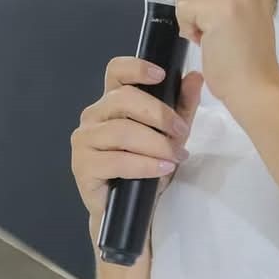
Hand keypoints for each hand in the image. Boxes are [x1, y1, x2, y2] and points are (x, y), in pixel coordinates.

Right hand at [70, 56, 205, 230]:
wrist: (131, 210)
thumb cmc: (147, 167)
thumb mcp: (171, 134)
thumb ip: (182, 105)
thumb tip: (195, 77)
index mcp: (111, 101)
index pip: (116, 72)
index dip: (136, 68)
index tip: (161, 75)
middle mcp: (93, 116)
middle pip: (122, 99)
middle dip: (158, 114)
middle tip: (181, 132)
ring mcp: (84, 140)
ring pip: (121, 131)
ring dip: (155, 144)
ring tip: (175, 156)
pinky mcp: (83, 166)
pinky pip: (116, 160)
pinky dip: (144, 164)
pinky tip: (161, 169)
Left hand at [174, 0, 278, 112]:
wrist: (256, 88)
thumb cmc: (247, 61)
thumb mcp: (244, 15)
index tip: (202, 2)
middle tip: (203, 25)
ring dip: (187, 14)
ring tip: (205, 35)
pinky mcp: (220, 10)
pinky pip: (184, 8)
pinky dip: (186, 27)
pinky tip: (203, 42)